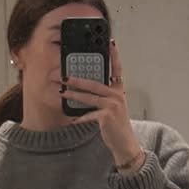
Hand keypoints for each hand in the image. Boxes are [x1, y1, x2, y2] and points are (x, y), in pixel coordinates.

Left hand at [61, 39, 141, 167]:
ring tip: (63, 91)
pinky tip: (72, 119)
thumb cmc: (117, 128)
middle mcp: (117, 96)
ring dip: (74, 94)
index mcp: (119, 92)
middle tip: (65, 75)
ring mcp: (112, 105)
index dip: (114, 56)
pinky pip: (89, 115)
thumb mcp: (114, 109)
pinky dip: (79, 118)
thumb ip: (104, 98)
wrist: (125, 145)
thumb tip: (86, 92)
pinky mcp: (107, 116)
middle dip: (78, 79)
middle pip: (95, 83)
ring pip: (90, 96)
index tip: (110, 43)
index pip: (117, 70)